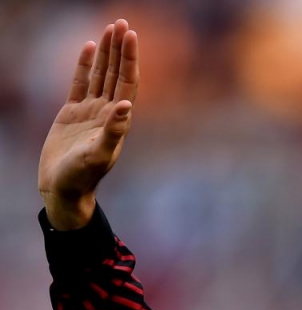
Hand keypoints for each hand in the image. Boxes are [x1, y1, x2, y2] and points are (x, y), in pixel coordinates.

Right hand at [38, 19, 137, 229]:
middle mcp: (107, 114)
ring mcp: (90, 112)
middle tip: (123, 23)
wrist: (64, 189)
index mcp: (118, 121)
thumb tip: (126, 106)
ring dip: (107, 53)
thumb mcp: (99, 155)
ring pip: (100, 75)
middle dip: (121, 50)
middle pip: (117, 74)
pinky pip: (80, 83)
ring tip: (110, 28)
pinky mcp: (71, 114)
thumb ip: (114, 131)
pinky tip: (88, 47)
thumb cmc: (82, 177)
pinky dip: (84, 65)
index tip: (131, 35)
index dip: (130, 59)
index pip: (127, 83)